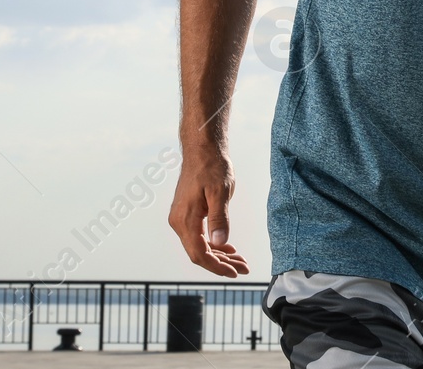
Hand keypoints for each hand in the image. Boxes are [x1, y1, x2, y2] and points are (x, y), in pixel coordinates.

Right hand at [168, 147, 249, 276]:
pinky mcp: (186, 214)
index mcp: (185, 219)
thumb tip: (220, 243)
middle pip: (199, 254)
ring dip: (219, 255)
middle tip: (243, 268)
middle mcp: (178, 222)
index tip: (234, 273)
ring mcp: (181, 218)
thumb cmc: (212, 167)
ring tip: (239, 261)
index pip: (199, 254)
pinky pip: (198, 236)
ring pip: (199, 246)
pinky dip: (213, 244)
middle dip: (221, 264)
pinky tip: (228, 248)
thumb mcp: (220, 192)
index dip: (217, 267)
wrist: (202, 150)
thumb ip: (219, 218)